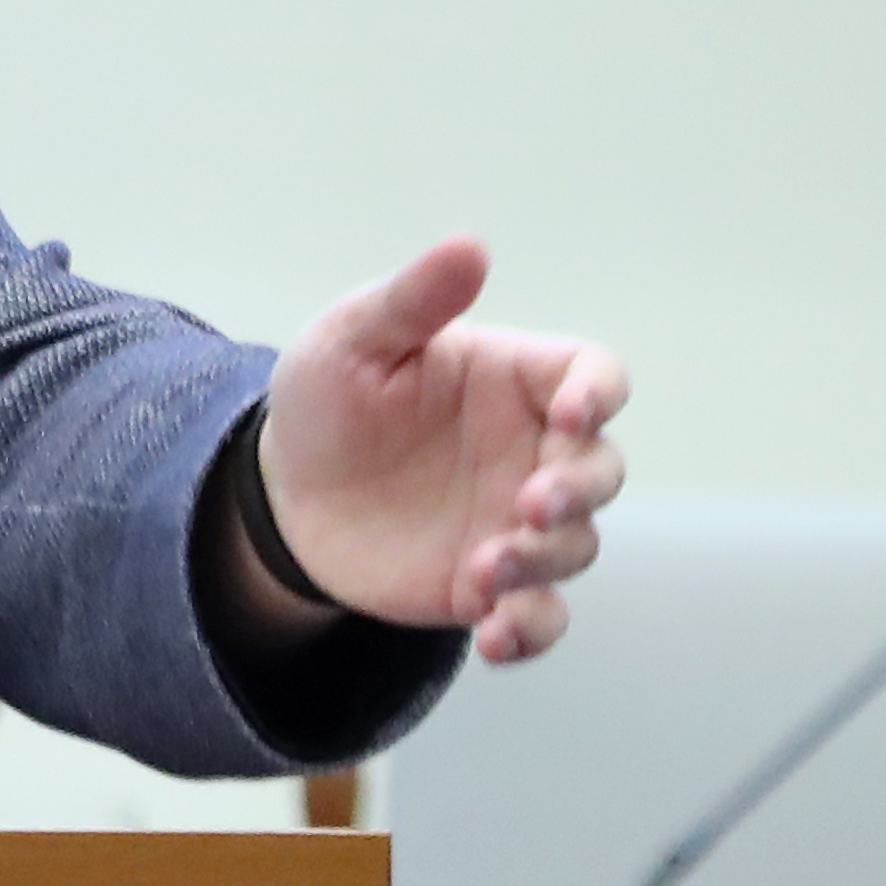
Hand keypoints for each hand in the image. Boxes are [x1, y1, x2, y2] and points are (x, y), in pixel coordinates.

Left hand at [257, 238, 627, 664]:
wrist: (283, 495)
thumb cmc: (328, 401)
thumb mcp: (352, 339)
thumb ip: (412, 301)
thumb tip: (470, 246)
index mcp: (518, 381)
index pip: (594, 377)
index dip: (598, 395)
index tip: (570, 413)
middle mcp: (534, 452)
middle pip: (601, 470)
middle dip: (580, 490)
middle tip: (530, 505)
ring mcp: (518, 522)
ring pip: (574, 546)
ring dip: (543, 562)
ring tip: (486, 571)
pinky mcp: (492, 585)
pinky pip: (540, 615)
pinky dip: (531, 631)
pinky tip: (493, 639)